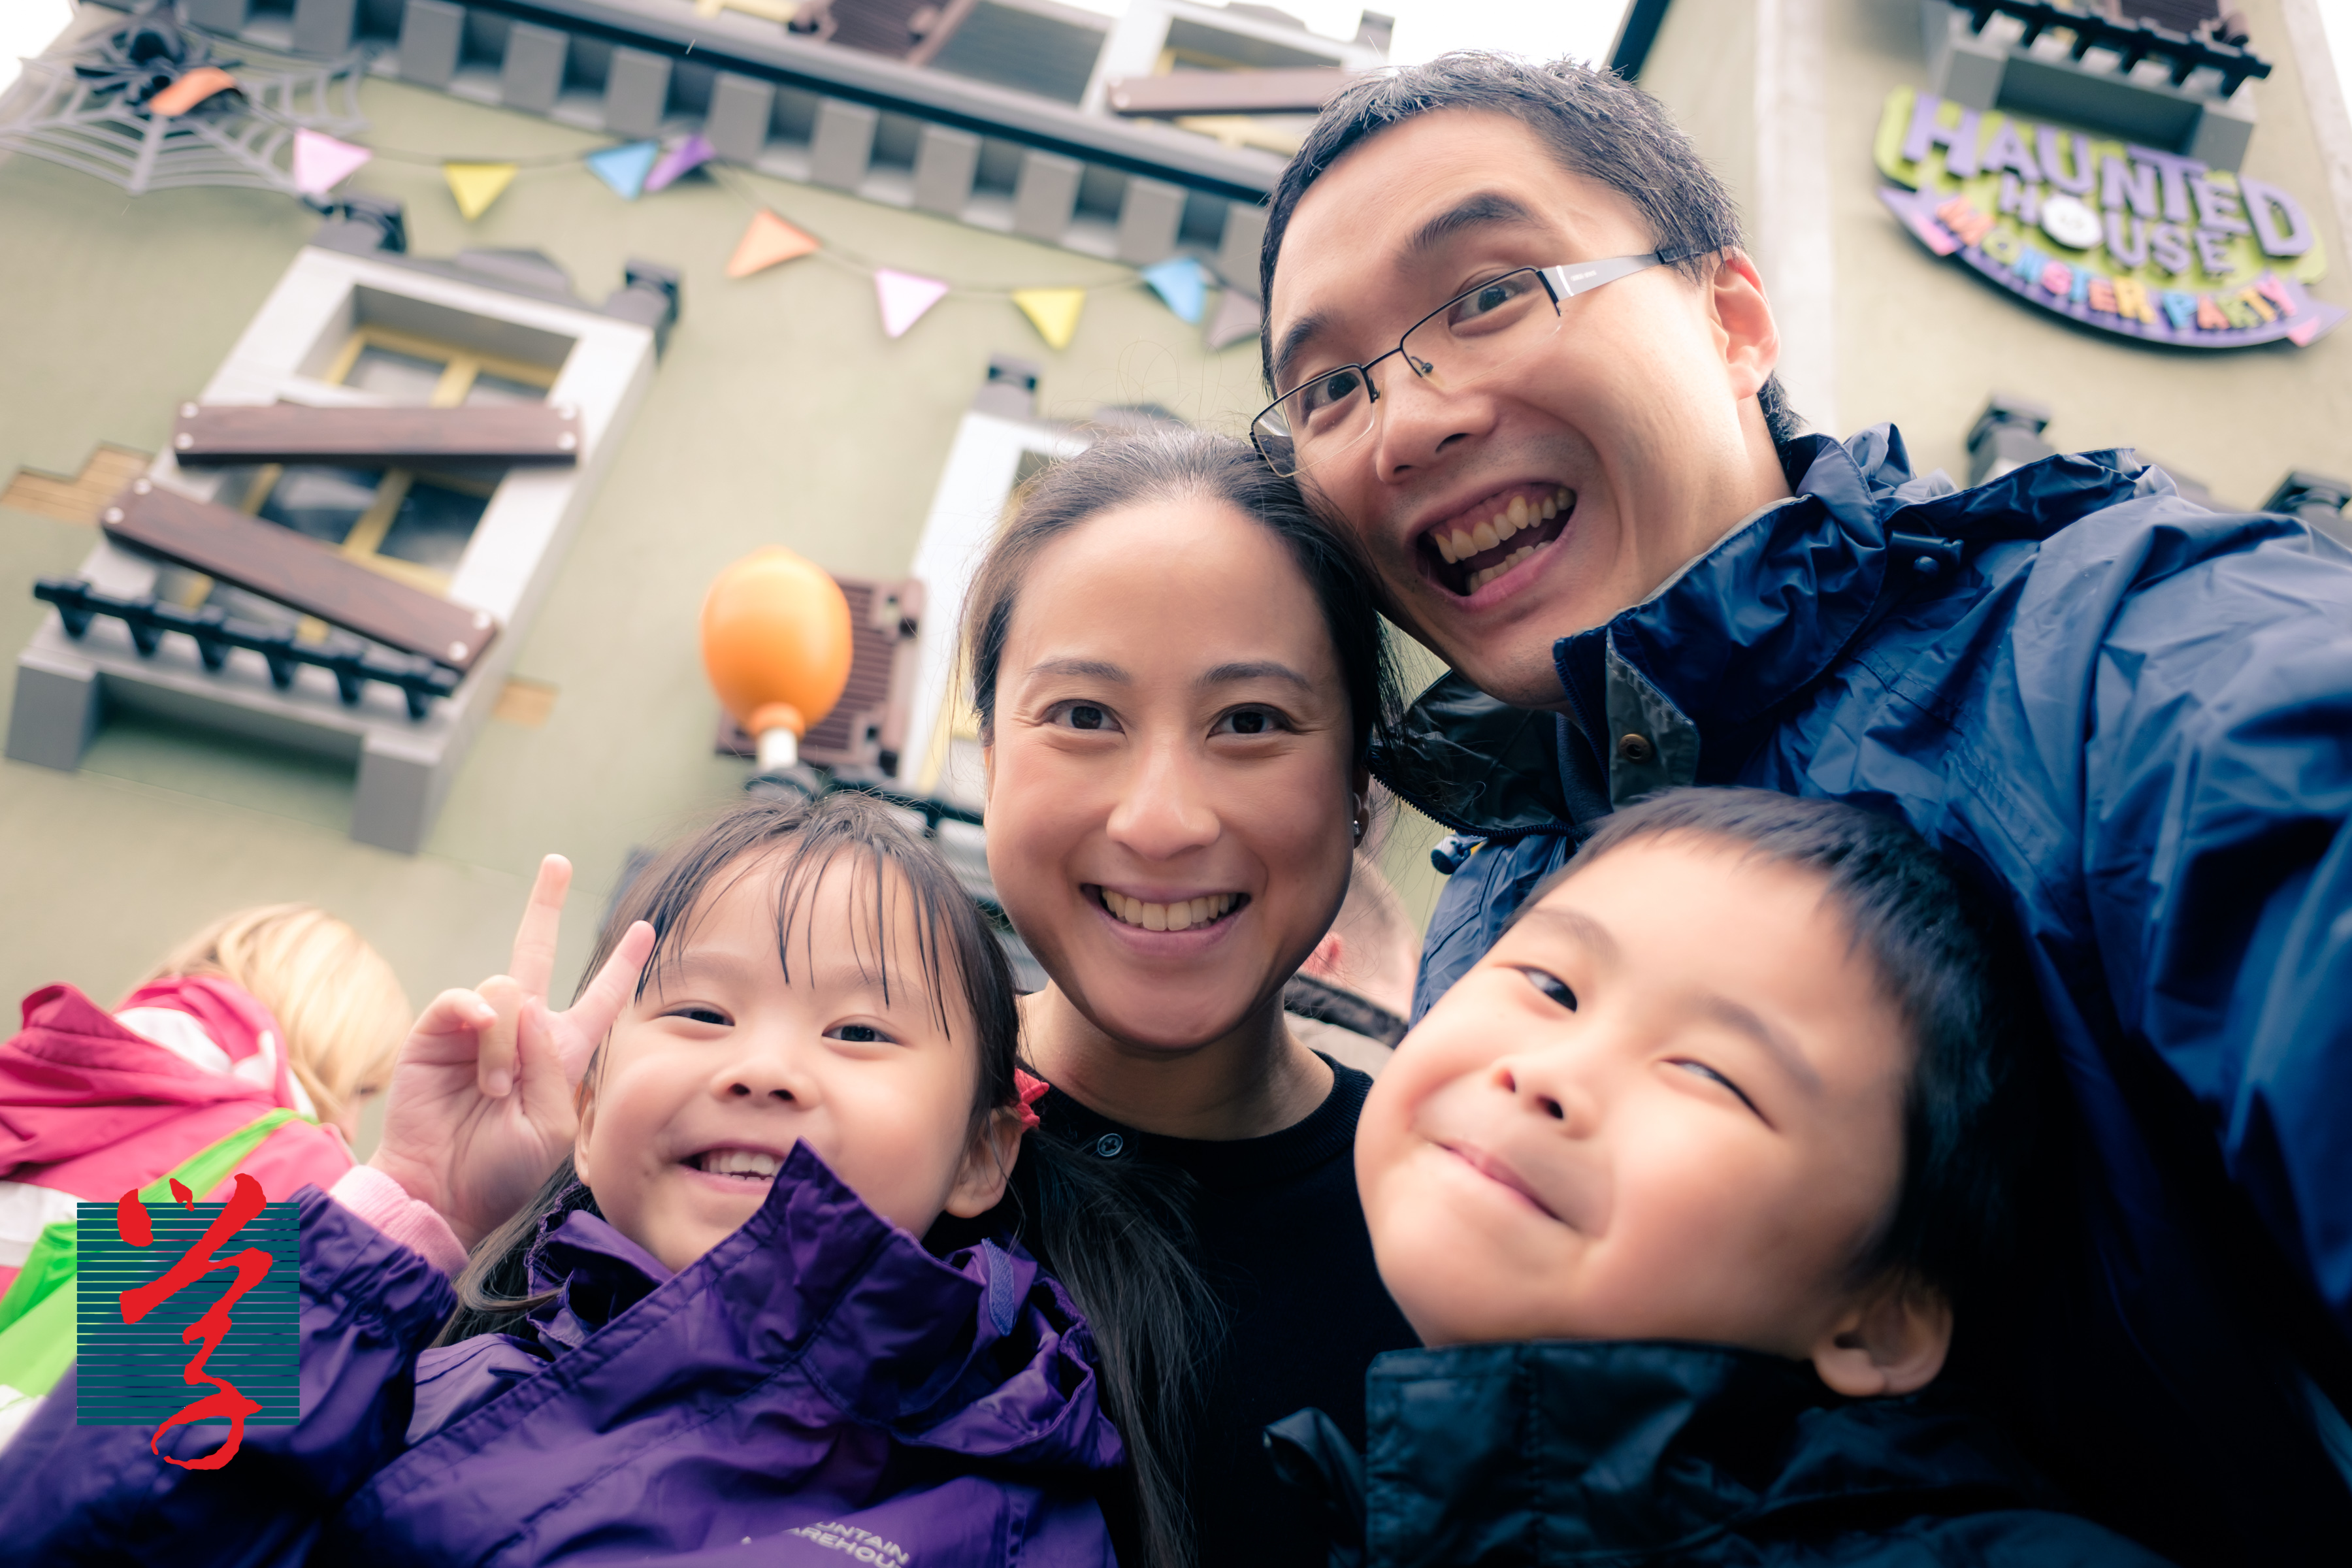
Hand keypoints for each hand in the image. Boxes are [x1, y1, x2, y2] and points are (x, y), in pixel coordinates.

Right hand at [370, 856, 654, 1248]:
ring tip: (494, 1092)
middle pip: (536, 953)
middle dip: (545, 905)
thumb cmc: (502, 1171)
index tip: (646, 928)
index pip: (599, 999)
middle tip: (557, 862)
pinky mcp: (437, 1031)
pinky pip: (463, 996)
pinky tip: (479, 1040)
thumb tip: (529, 1007)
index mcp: (561, 1054)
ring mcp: (476, 1028)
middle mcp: (520, 1031)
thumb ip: (554, 1067)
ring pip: (507, 988)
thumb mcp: (552, 1127)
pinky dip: (476, 1016)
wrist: (442, 1193)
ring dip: (506, 1044)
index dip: (623, 965)